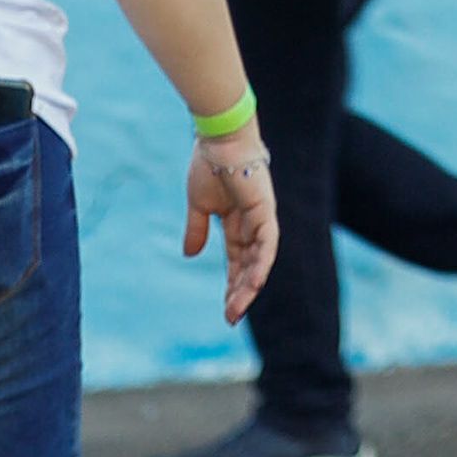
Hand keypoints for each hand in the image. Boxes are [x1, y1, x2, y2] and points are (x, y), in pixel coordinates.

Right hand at [185, 122, 278, 325]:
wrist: (216, 138)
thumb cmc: (207, 164)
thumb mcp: (198, 206)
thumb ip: (196, 230)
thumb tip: (189, 254)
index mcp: (236, 224)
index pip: (236, 262)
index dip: (231, 285)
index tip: (225, 309)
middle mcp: (252, 224)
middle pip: (248, 267)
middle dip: (239, 293)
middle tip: (230, 318)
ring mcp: (261, 219)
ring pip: (258, 261)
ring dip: (248, 286)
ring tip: (237, 309)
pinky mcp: (265, 211)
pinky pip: (266, 244)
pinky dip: (261, 264)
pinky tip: (253, 284)